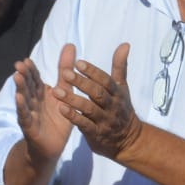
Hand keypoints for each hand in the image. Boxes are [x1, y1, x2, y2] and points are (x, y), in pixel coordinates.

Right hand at [14, 44, 78, 169]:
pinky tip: (20, 100)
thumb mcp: (64, 93)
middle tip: (19, 64)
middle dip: (24, 76)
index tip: (27, 60)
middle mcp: (33, 102)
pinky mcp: (31, 128)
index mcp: (41, 93)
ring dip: (21, 89)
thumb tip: (70, 44)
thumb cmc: (57, 119)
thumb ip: (65, 71)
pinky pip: (26, 117)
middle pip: (28, 87)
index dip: (31, 71)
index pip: (35, 79)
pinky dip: (23, 108)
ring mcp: (30, 114)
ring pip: (25, 99)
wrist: (52, 148)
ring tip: (17, 77)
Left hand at [67, 44, 144, 161]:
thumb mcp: (122, 87)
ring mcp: (104, 121)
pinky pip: (84, 125)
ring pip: (88, 109)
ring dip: (72, 100)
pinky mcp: (96, 134)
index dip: (93, 72)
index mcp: (117, 93)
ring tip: (56, 91)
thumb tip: (125, 44)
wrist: (128, 140)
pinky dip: (73, 117)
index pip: (105, 81)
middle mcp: (112, 106)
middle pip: (97, 93)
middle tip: (65, 73)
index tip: (79, 63)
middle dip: (82, 83)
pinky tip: (61, 109)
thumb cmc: (121, 108)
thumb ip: (120, 66)